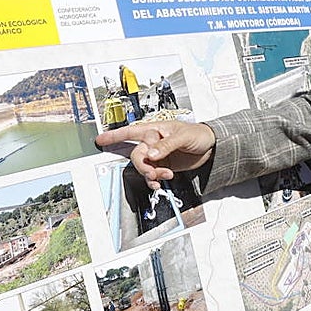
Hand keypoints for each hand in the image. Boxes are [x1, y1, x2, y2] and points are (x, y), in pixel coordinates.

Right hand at [94, 121, 216, 188]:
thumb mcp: (183, 136)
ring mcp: (157, 155)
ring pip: (143, 167)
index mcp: (154, 129)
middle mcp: (152, 142)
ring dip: (151, 174)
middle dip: (143, 166)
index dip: (114, 136)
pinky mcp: (162, 165)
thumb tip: (151, 154)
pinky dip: (154, 180)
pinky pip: (151, 175)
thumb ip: (166, 145)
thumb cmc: (198, 134)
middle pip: (136, 155)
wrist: (210, 147)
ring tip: (164, 176)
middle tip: (154, 173)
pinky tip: (161, 181)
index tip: (100, 140)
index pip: (131, 132)